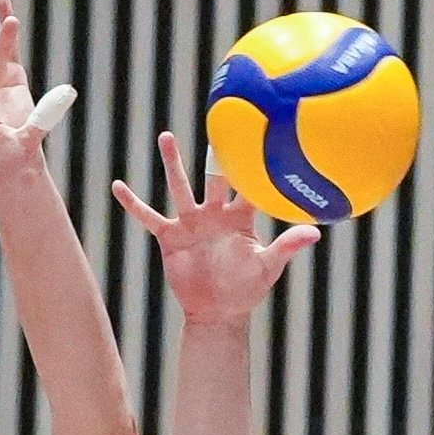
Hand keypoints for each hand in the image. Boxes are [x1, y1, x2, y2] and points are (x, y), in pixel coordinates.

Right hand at [114, 130, 319, 326]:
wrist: (218, 309)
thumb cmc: (248, 288)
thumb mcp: (268, 266)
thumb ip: (288, 246)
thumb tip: (316, 233)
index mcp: (240, 218)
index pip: (247, 187)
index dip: (250, 166)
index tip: (255, 137)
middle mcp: (214, 214)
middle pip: (212, 178)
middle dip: (213, 157)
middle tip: (215, 125)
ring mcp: (191, 222)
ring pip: (180, 188)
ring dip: (173, 163)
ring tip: (167, 136)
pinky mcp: (170, 236)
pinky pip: (148, 217)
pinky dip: (133, 203)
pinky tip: (117, 186)